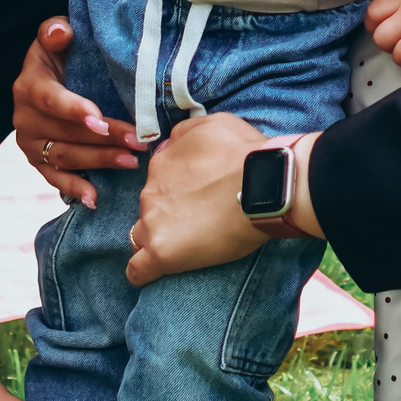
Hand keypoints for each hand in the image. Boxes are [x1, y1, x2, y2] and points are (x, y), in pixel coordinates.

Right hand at [12, 17, 141, 206]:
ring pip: (65, 157)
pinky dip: (74, 189)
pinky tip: (95, 198)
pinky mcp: (38, 161)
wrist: (49, 76)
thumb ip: (55, 31)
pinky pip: (55, 179)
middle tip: (137, 141)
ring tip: (131, 162)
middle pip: (65, 133)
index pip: (51, 100)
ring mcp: (30, 143)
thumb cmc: (61, 54)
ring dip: (99, 161)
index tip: (100, 119)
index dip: (74, 110)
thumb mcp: (56, 35)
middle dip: (103, 139)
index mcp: (29, 86)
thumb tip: (61, 33)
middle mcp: (24, 118)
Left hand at [127, 113, 303, 285]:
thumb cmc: (244, 153)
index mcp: (162, 164)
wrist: (262, 184)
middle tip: (198, 219)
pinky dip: (141, 273)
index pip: (158, 181)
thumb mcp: (211, 124)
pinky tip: (149, 276)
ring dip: (158, 238)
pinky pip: (138, 269)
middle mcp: (151, 192)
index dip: (176, 189)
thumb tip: (170, 145)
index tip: (196, 196)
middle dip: (167, 213)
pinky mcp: (162, 253)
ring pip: (142, 235)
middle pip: (150, 207)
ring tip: (184, 246)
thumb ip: (184, 135)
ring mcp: (153, 223)